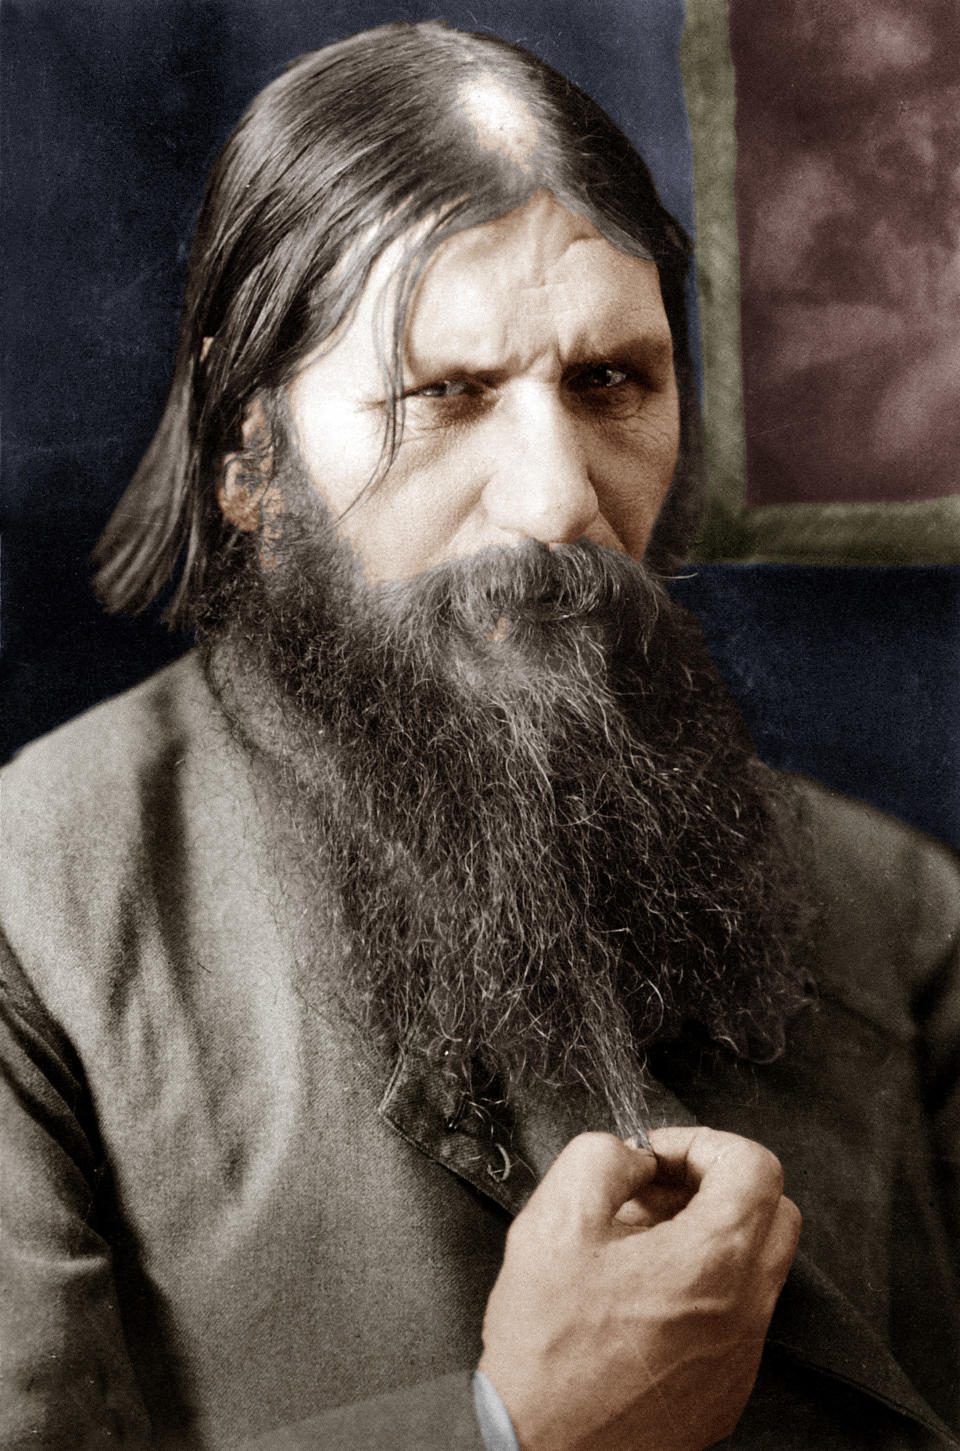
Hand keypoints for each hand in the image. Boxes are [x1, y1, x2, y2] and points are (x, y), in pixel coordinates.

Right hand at [478, 1126, 800, 1450]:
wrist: (538, 1450)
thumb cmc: (547, 1349)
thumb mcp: (554, 1220)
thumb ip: (601, 1158)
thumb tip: (633, 1158)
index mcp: (713, 1261)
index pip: (755, 1165)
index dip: (701, 1143)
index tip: (656, 1158)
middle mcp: (744, 1310)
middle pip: (773, 1211)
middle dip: (714, 1185)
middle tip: (654, 1194)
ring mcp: (740, 1357)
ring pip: (756, 1266)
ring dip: (707, 1236)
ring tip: (636, 1247)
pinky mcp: (725, 1391)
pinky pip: (737, 1318)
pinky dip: (702, 1290)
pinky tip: (640, 1298)